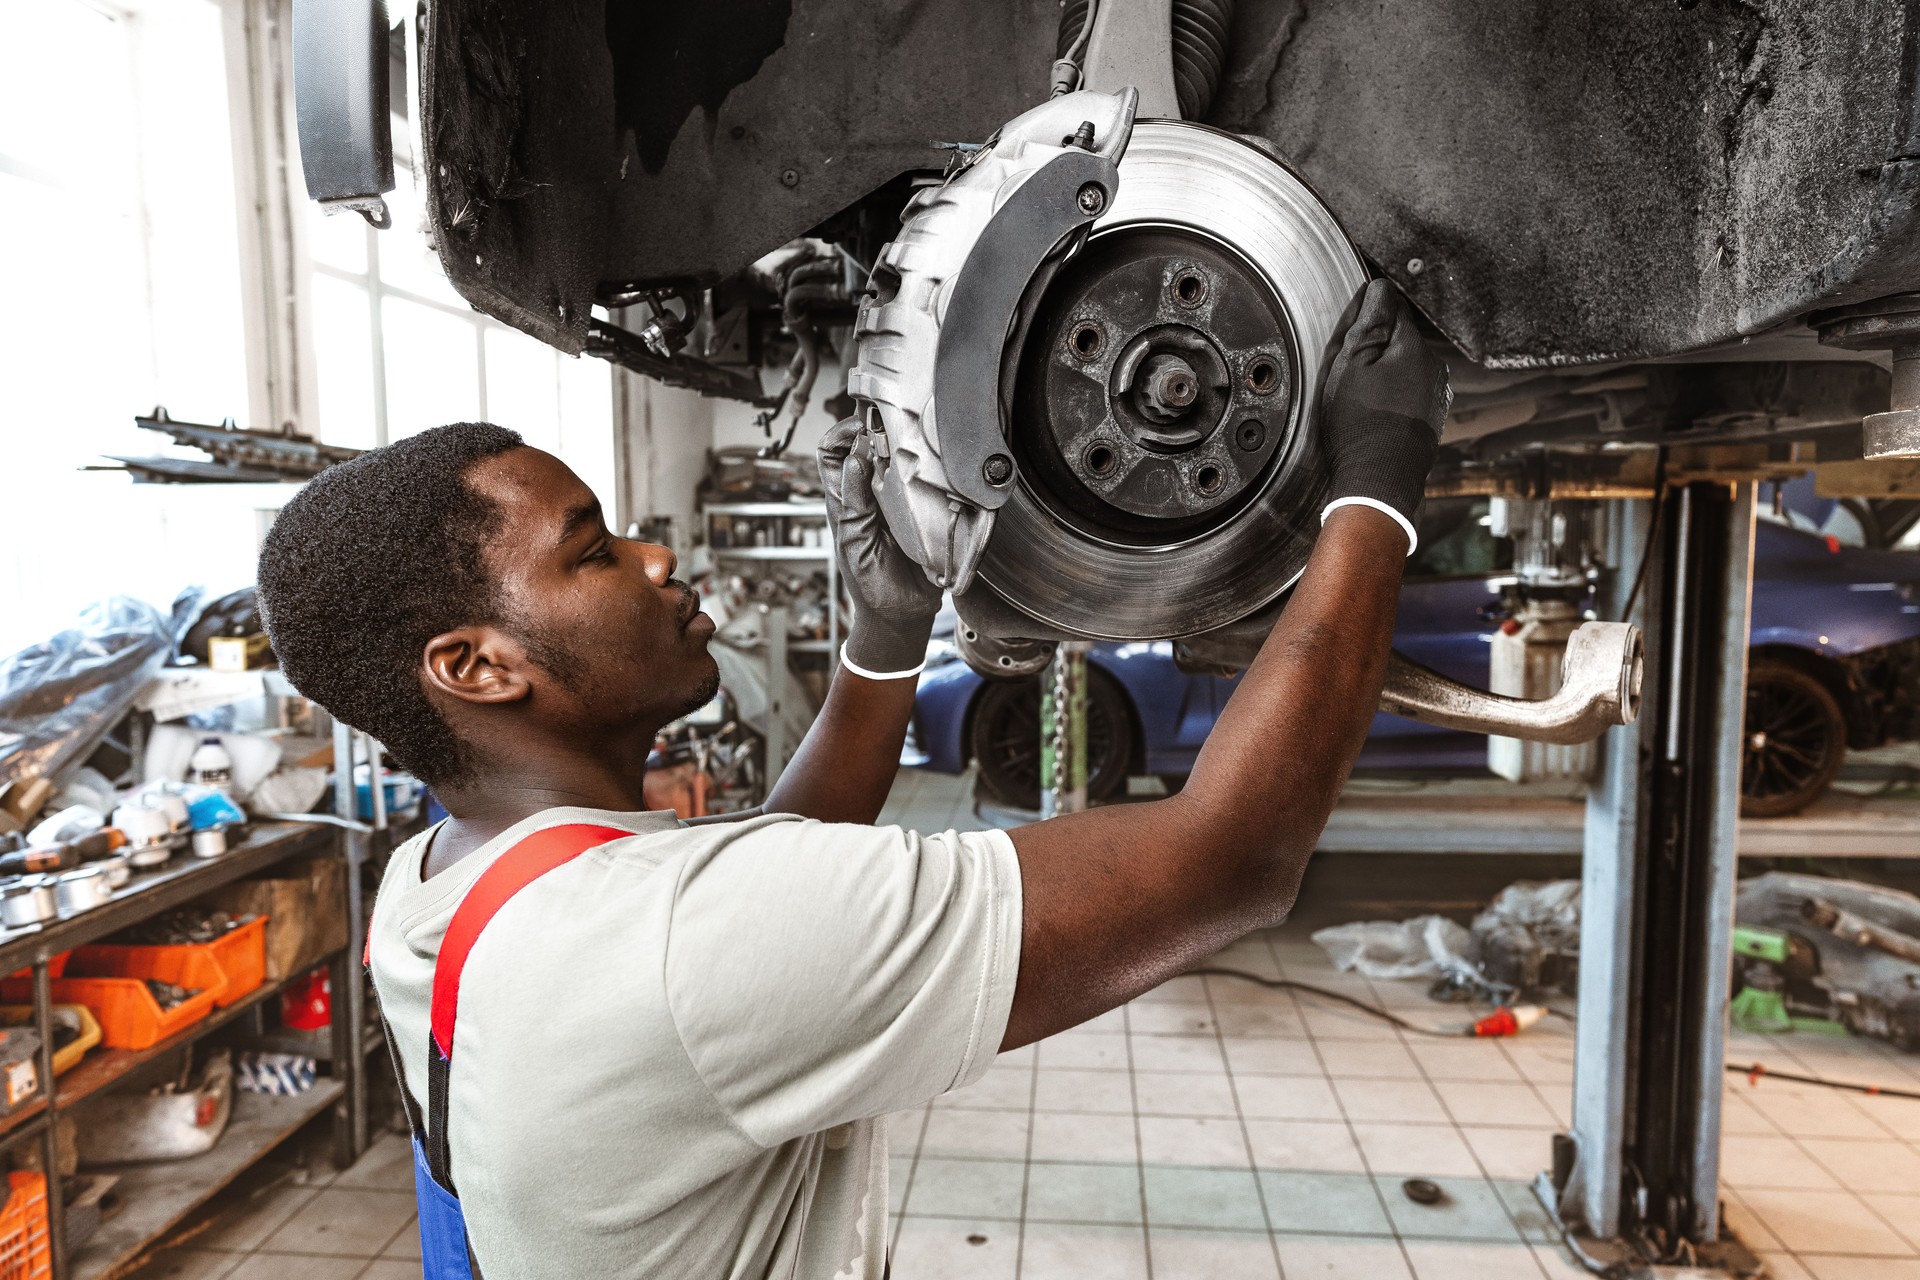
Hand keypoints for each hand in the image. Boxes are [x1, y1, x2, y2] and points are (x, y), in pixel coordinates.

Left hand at [818, 418, 943, 677]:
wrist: (903, 616)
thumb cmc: (872, 586)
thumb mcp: (855, 545)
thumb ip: (854, 505)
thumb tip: (856, 461)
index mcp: (845, 502)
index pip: (831, 452)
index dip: (841, 433)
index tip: (862, 427)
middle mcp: (869, 495)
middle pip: (866, 446)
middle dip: (877, 429)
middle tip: (894, 427)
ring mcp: (897, 502)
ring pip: (895, 459)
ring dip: (904, 447)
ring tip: (915, 442)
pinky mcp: (922, 510)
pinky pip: (924, 482)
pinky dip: (929, 470)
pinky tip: (936, 467)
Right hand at [1318, 279, 1451, 553]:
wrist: (1381, 479)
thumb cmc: (1361, 425)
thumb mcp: (1350, 365)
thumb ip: (1368, 322)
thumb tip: (1380, 288)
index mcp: (1412, 347)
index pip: (1392, 308)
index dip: (1367, 314)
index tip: (1348, 332)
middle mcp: (1432, 366)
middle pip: (1400, 339)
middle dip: (1376, 346)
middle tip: (1347, 369)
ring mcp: (1435, 394)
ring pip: (1406, 367)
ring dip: (1386, 372)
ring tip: (1360, 396)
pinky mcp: (1431, 417)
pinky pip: (1411, 393)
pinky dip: (1394, 396)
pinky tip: (1375, 414)